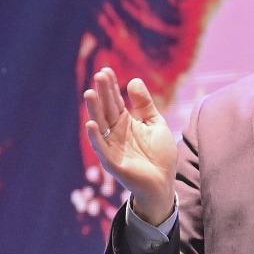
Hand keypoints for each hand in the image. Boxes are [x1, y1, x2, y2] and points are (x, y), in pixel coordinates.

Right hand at [84, 68, 178, 223]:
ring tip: (89, 94)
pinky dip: (95, 137)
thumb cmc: (160, 155)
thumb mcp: (155, 124)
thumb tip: (134, 80)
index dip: (111, 87)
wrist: (163, 183)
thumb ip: (145, 104)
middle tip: (99, 75)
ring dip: (94, 110)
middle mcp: (115, 133)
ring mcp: (112, 147)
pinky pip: (102, 148)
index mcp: (125, 122)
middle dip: (102, 93)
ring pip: (100, 126)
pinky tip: (91, 124)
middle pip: (106, 109)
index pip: (115, 101)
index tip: (106, 70)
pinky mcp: (112, 163)